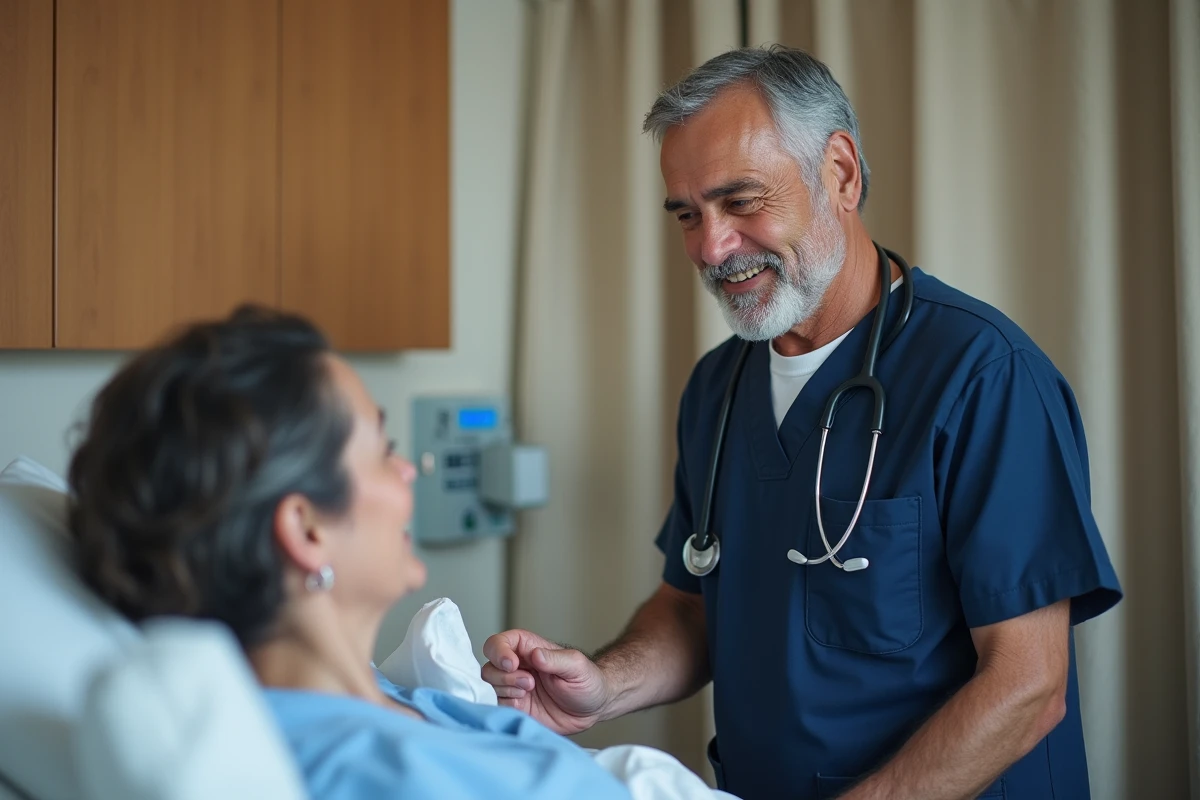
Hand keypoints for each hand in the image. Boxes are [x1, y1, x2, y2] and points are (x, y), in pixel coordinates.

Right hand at [481, 629, 609, 734]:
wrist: (593, 708)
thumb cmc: (588, 681)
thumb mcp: (577, 666)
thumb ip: (555, 659)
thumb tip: (535, 655)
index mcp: (528, 649)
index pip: (499, 643)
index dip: (499, 652)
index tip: (511, 665)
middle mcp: (517, 667)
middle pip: (489, 667)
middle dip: (504, 677)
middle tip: (529, 683)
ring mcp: (514, 689)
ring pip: (489, 688)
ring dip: (506, 690)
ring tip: (528, 692)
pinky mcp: (516, 708)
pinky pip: (497, 706)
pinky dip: (506, 706)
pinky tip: (524, 706)